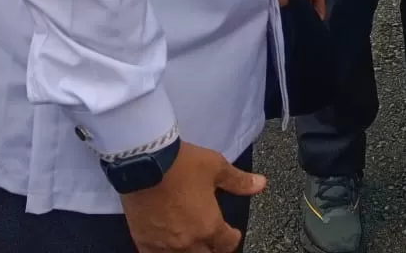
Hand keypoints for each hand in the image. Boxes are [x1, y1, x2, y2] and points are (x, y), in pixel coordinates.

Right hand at [121, 142, 266, 252]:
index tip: (232, 233)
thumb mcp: (216, 167)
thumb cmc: (183, 164)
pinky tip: (167, 247)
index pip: (227, 243)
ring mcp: (164, 245)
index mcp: (209, 226)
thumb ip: (238, 181)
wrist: (145, 162)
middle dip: (213, 248)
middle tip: (213, 239)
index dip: (232, 238)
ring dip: (191, 251)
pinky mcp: (144, 242)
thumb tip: (261, 184)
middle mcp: (188, 241)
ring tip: (192, 243)